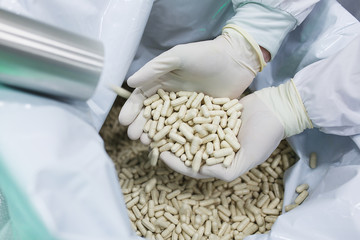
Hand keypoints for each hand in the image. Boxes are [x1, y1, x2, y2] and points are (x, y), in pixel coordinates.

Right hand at [119, 25, 265, 140]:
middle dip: (142, 126)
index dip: (132, 110)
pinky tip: (170, 148)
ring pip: (167, 125)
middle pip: (152, 115)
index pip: (142, 98)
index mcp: (162, 82)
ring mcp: (187, 110)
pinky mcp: (201, 118)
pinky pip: (187, 130)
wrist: (236, 61)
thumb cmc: (205, 55)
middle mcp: (172, 98)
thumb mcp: (177, 57)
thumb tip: (130, 82)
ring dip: (156, 135)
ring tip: (146, 144)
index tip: (124, 121)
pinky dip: (178, 139)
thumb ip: (154, 69)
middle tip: (134, 137)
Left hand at [161, 80, 311, 180]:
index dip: (177, 162)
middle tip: (151, 140)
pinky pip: (195, 114)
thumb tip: (201, 173)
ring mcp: (212, 129)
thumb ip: (226, 170)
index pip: (193, 166)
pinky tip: (169, 107)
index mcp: (220, 161)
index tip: (161, 155)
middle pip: (187, 148)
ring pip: (188, 131)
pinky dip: (182, 113)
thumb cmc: (265, 136)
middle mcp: (213, 146)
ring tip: (156, 124)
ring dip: (172, 129)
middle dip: (169, 145)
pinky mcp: (213, 113)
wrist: (276, 109)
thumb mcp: (248, 158)